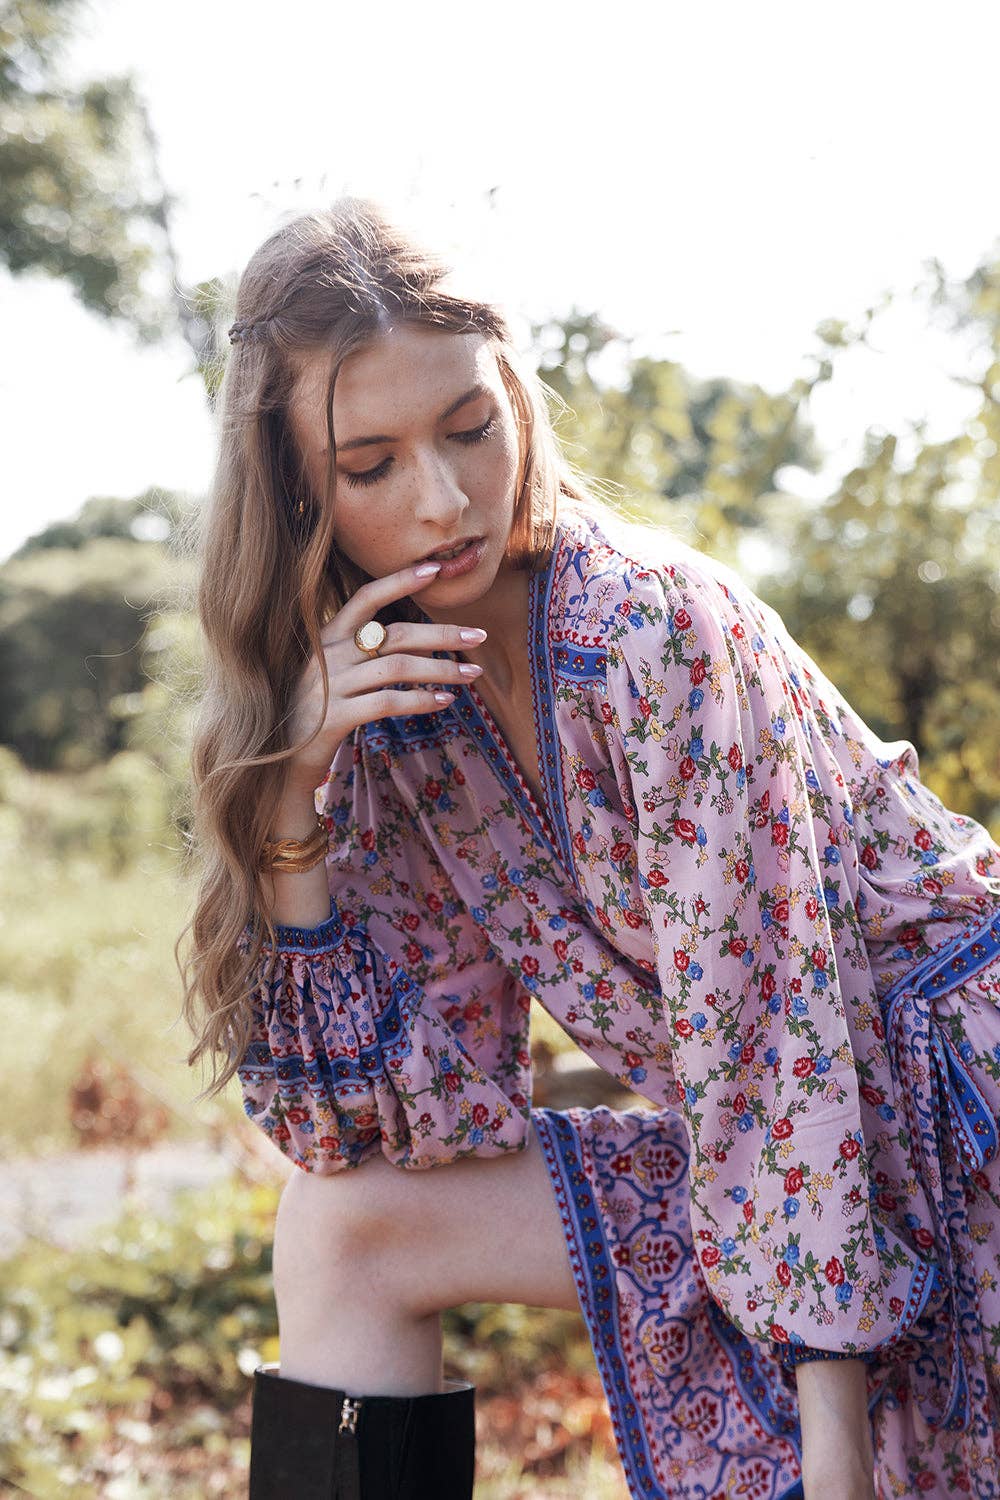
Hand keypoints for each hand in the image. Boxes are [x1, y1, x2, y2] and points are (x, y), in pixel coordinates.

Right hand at [282, 562, 487, 794]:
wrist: (277, 762)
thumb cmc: (316, 714)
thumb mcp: (339, 675)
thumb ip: (372, 655)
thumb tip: (425, 642)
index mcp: (328, 637)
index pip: (366, 598)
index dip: (400, 581)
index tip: (436, 570)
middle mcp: (329, 655)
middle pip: (394, 634)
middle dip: (442, 633)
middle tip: (479, 636)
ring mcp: (330, 686)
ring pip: (397, 668)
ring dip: (441, 670)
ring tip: (472, 675)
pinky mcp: (334, 717)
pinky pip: (386, 702)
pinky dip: (419, 701)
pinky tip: (443, 702)